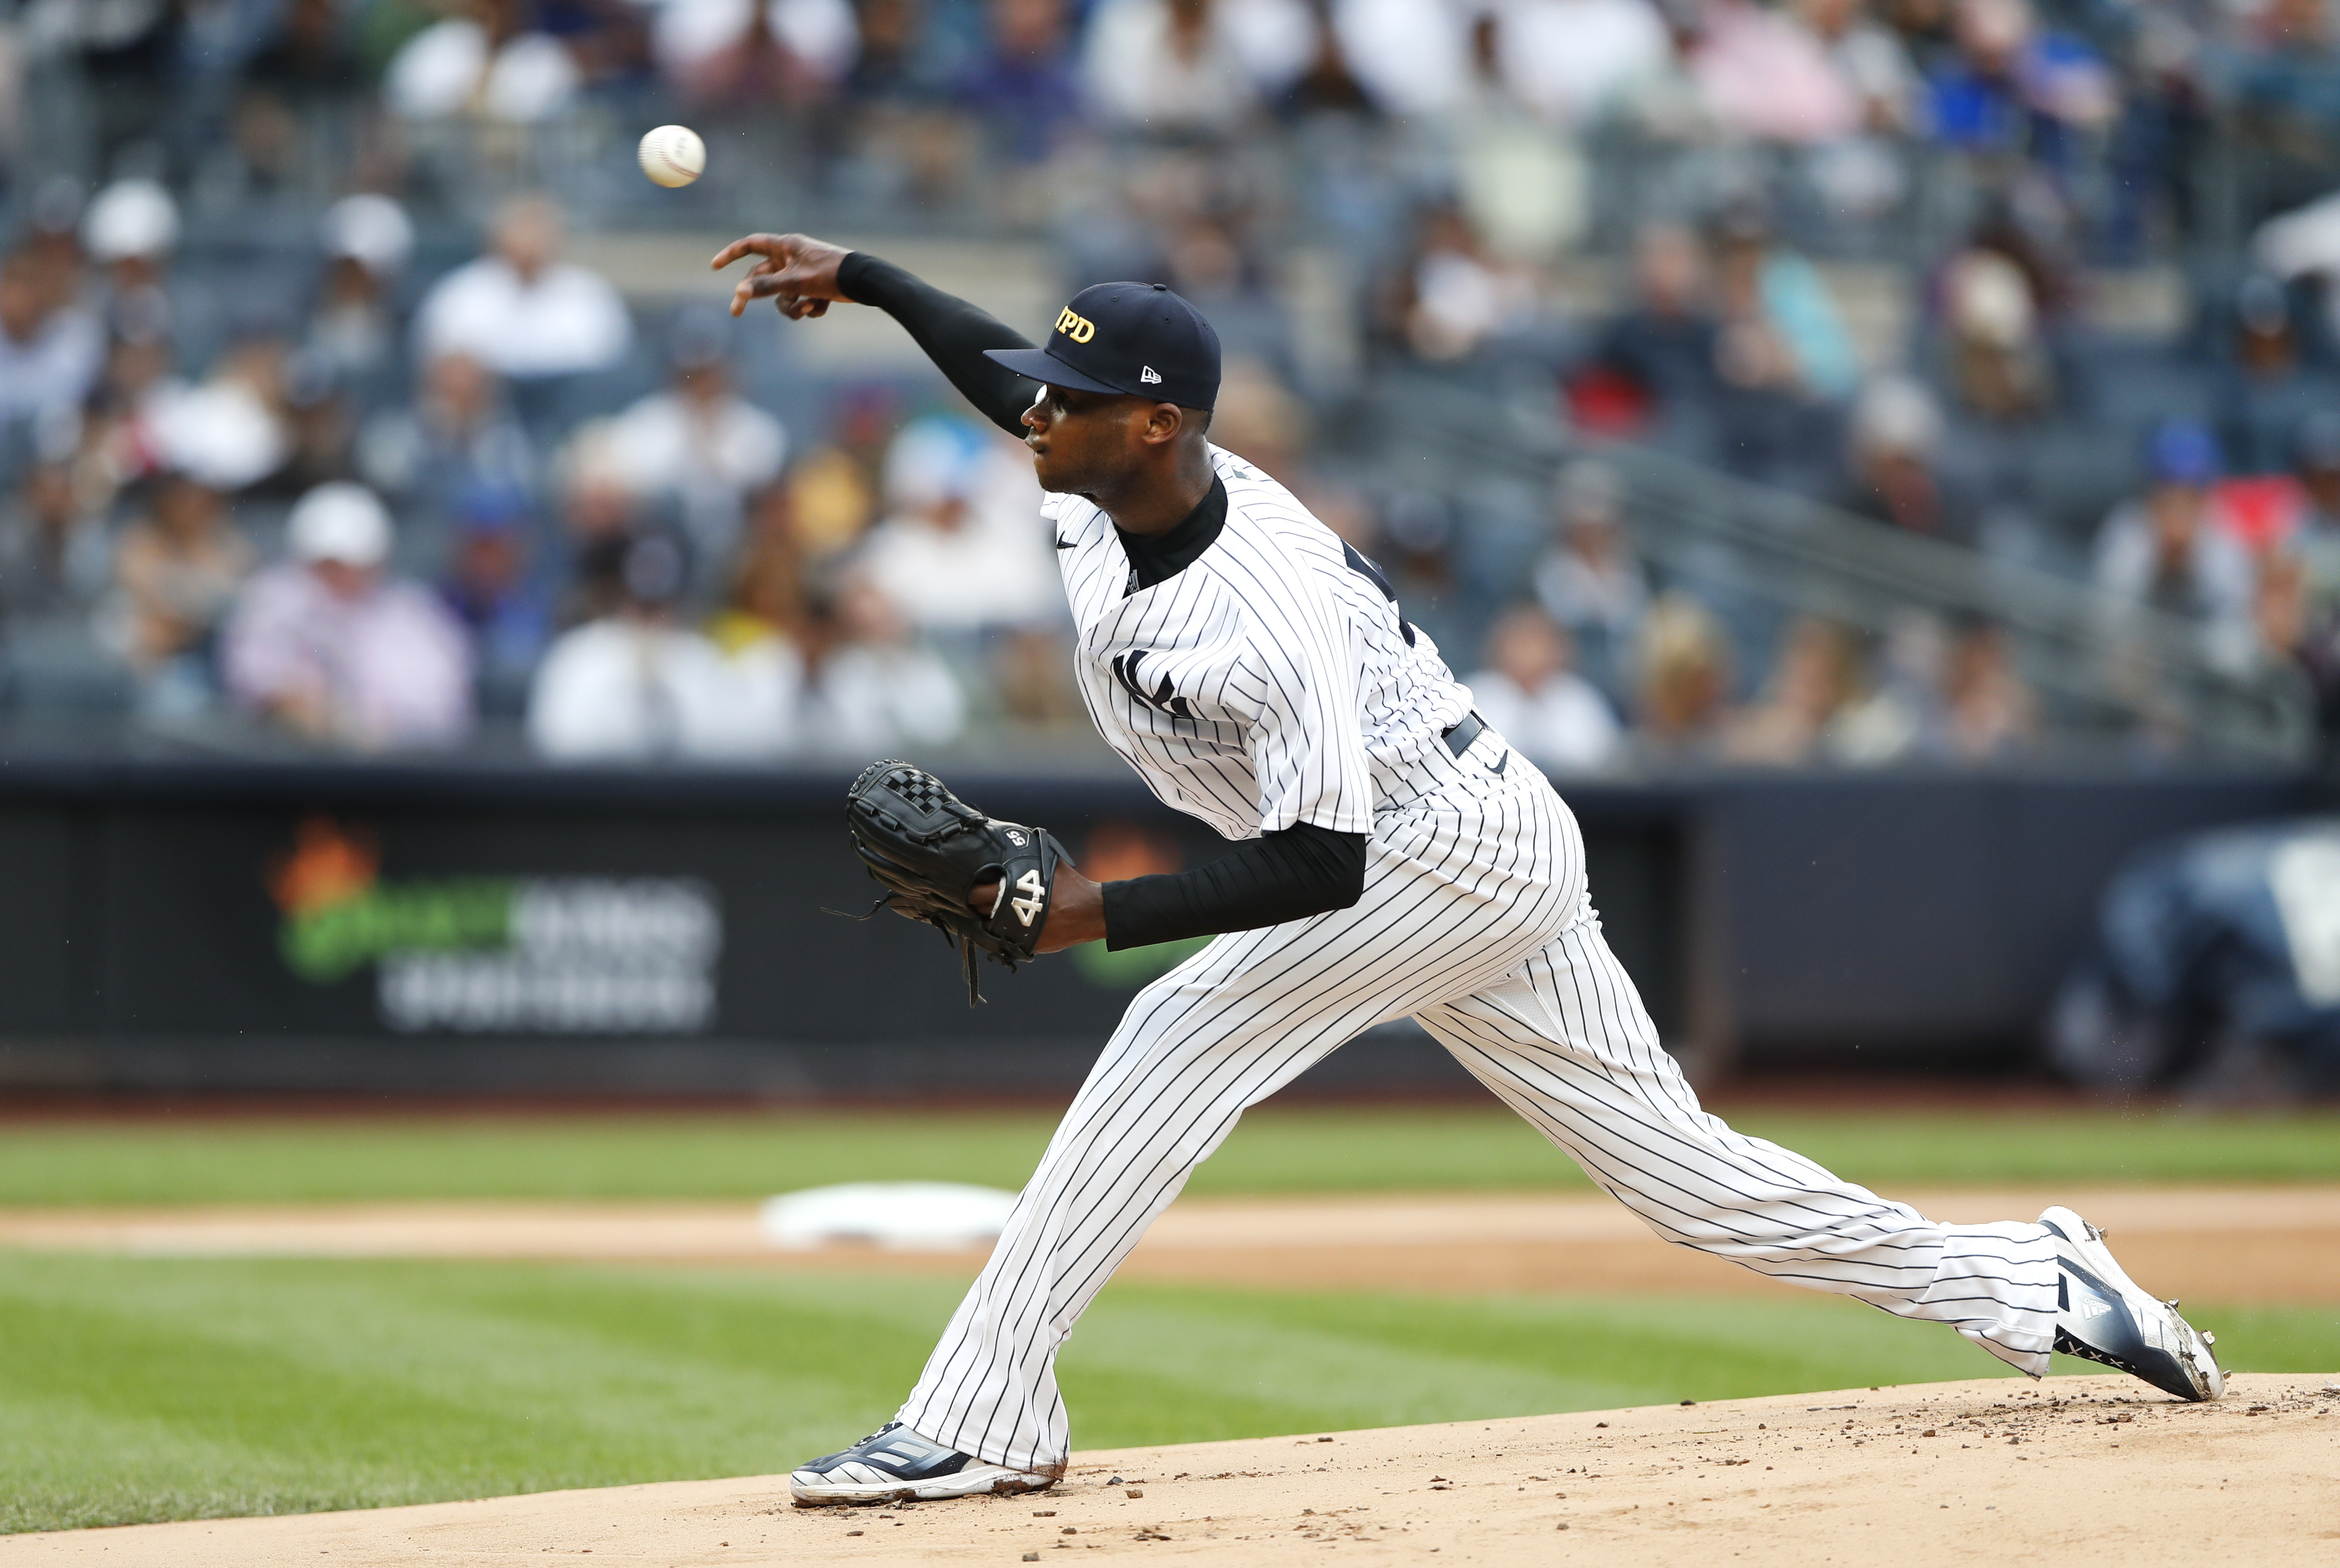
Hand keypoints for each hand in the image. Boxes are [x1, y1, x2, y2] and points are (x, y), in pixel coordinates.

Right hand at [710, 232, 855, 319]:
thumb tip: (739, 293)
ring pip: (782, 296)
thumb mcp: (795, 282)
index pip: (750, 246)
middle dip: (753, 296)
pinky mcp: (815, 288)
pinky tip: (824, 305)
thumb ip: (766, 287)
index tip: (715, 266)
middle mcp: (791, 258)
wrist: (863, 282)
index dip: (731, 254)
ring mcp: (803, 274)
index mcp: (785, 247)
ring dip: (792, 306)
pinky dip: (810, 308)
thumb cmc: (830, 274)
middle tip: (735, 312)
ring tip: (809, 306)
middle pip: (761, 278)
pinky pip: (801, 302)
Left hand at [970, 863, 1104, 952]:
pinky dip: (1003, 932)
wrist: (1091, 912)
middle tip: (983, 899)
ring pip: (989, 929)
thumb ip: (1026, 858)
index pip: (976, 894)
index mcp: (1012, 892)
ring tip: (995, 910)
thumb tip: (1011, 844)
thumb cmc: (1071, 885)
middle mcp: (1010, 915)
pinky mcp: (1026, 946)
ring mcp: (1017, 934)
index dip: (973, 890)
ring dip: (989, 920)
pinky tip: (1008, 923)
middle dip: (979, 905)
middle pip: (979, 912)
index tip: (975, 886)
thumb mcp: (1048, 864)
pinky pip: (1005, 940)